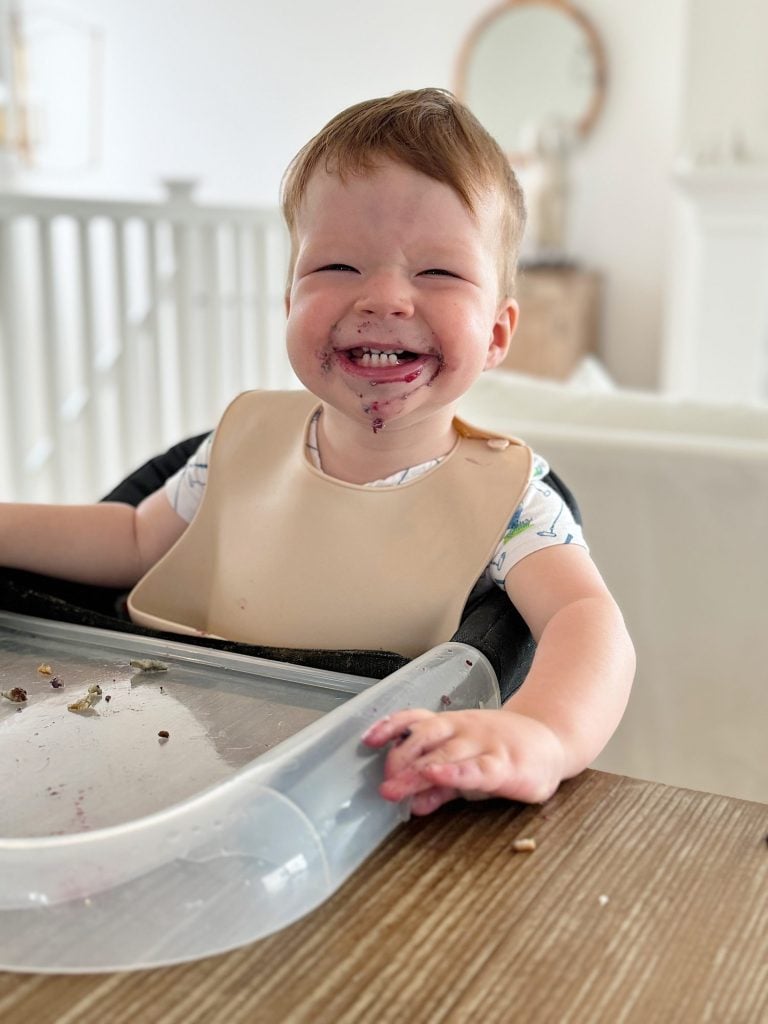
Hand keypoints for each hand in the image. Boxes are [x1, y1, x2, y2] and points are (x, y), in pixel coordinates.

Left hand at [362, 708, 566, 815]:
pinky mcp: (506, 763)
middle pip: (424, 738)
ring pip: (445, 752)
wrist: (553, 739)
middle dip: (399, 760)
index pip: (414, 720)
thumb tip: (412, 803)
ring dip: (417, 770)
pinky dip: (454, 772)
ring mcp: (484, 743)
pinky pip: (477, 768)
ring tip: (397, 786)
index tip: (367, 740)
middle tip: (384, 785)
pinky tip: (438, 777)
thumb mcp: (468, 766)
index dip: (389, 727)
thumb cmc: (507, 751)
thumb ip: (440, 785)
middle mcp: (464, 730)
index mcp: (451, 726)